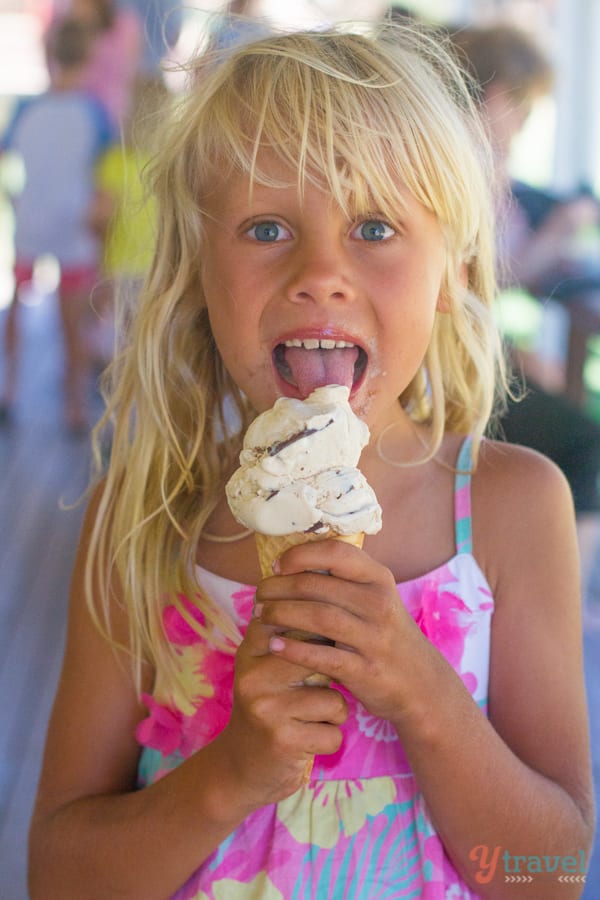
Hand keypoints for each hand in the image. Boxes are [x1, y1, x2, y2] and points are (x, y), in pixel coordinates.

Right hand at [215, 612, 347, 804]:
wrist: (240, 767)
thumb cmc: (270, 706)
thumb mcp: (269, 664)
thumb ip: (293, 631)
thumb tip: (330, 587)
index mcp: (252, 649)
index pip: (298, 622)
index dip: (324, 633)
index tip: (327, 646)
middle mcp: (254, 674)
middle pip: (320, 658)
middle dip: (331, 675)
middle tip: (315, 688)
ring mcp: (266, 707)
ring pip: (334, 699)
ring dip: (331, 713)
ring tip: (308, 718)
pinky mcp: (282, 740)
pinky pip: (333, 732)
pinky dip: (328, 739)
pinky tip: (307, 740)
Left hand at [255, 539, 433, 726]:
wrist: (421, 685)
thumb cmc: (384, 636)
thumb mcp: (375, 600)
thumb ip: (343, 581)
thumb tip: (292, 563)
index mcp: (378, 579)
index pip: (336, 551)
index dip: (300, 555)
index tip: (277, 566)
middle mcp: (378, 603)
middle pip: (317, 586)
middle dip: (279, 588)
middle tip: (259, 596)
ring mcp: (374, 638)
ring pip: (318, 617)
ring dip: (281, 614)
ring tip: (260, 616)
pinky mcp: (366, 670)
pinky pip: (323, 656)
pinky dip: (294, 650)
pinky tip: (274, 646)